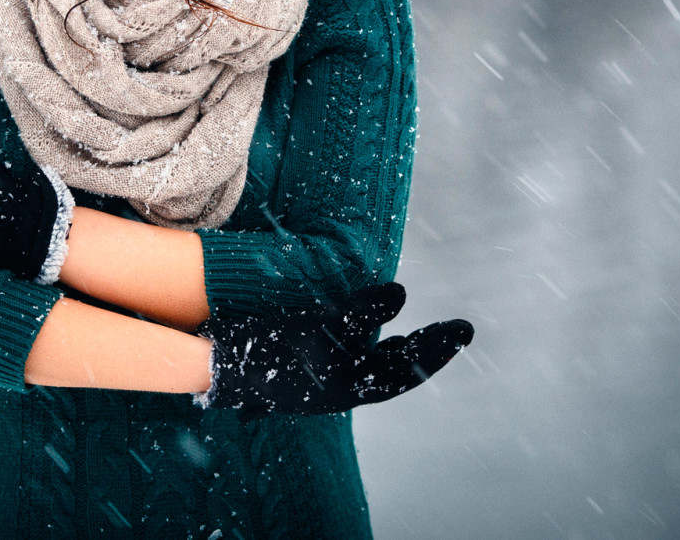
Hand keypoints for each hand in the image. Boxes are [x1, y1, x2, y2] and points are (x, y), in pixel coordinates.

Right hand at [199, 283, 472, 415]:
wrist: (214, 363)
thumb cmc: (267, 349)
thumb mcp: (317, 326)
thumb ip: (359, 311)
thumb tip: (401, 292)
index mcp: (349, 386)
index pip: (406, 368)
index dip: (436, 349)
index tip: (465, 329)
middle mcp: (342, 387)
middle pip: (395, 368)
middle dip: (427, 348)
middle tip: (460, 329)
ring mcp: (325, 379)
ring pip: (375, 365)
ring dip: (400, 348)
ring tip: (422, 334)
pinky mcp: (310, 365)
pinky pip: (352, 357)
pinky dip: (370, 344)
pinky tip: (376, 331)